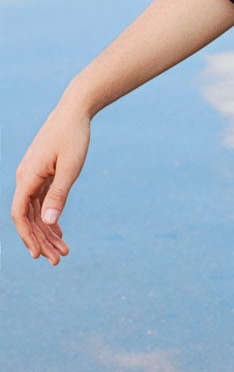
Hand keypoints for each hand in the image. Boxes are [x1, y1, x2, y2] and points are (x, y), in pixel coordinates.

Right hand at [12, 96, 90, 264]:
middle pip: (28, 217)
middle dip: (41, 240)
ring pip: (36, 211)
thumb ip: (59, 194)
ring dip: (47, 232)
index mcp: (27, 177)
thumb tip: (49, 222)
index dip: (27, 236)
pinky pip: (42, 201)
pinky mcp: (43, 173)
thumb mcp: (70, 167)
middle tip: (58, 260)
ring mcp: (33, 176)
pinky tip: (60, 232)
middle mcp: (25, 178)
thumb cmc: (73, 136)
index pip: (19, 214)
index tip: (38, 255)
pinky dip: (50, 217)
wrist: (75, 111)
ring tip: (63, 251)